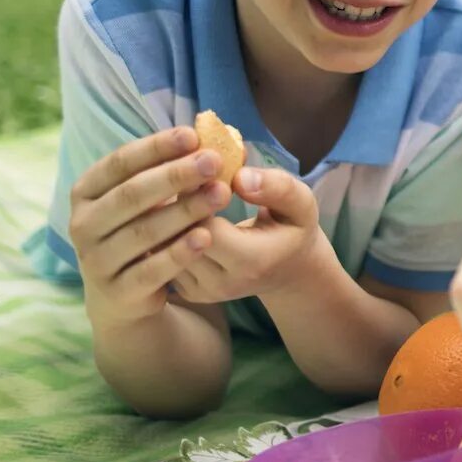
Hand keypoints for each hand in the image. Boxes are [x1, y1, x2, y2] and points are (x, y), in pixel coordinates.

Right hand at [69, 127, 232, 327]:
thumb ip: (161, 171)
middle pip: (131, 195)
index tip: (193, 135)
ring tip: (221, 193)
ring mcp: (96, 261)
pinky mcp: (117, 292)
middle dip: (175, 175)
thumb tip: (206, 138)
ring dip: (185, 210)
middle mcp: (83, 225)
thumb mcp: (140, 201)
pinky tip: (207, 236)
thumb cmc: (137, 231)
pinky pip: (151, 270)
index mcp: (85, 193)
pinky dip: (179, 252)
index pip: (118, 163)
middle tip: (214, 161)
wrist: (120, 297)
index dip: (155, 147)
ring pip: (143, 231)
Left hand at [170, 166, 326, 305]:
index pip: (206, 226)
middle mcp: (222, 284)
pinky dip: (160, 231)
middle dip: (173, 204)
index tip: (198, 169)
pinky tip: (164, 209)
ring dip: (161, 217)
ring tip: (163, 187)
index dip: (197, 196)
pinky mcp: (186, 291)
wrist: (287, 269)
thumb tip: (239, 177)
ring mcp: (201, 291)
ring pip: (162, 249)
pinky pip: (161, 257)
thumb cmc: (292, 229)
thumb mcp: (300, 203)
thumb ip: (276, 187)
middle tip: (172, 171)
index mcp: (252, 262)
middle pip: (178, 239)